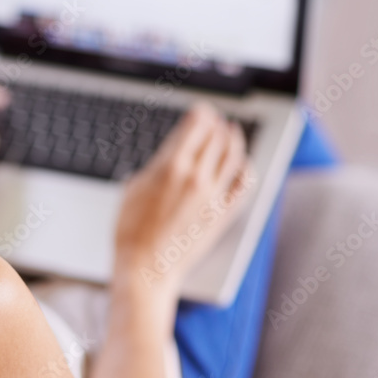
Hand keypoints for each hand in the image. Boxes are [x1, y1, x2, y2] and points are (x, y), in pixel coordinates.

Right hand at [113, 102, 251, 295]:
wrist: (146, 266)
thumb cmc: (131, 230)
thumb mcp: (134, 187)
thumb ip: (154, 167)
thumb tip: (166, 158)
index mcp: (171, 166)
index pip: (195, 127)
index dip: (201, 114)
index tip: (201, 110)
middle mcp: (196, 177)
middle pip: (216, 138)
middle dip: (216, 124)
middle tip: (215, 119)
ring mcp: (213, 196)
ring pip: (233, 157)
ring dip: (234, 139)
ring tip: (233, 132)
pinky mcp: (222, 214)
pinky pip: (243, 186)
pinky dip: (245, 170)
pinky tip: (244, 164)